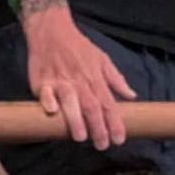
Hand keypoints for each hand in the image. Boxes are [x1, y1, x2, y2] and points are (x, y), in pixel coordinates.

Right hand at [19, 0, 136, 148]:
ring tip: (81, 138)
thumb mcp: (102, 58)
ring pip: (70, 102)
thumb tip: (132, 95)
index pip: (108, 104)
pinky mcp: (42, 80)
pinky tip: (52, 112)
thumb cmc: (78, 47)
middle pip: (91, 106)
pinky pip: (45, 91)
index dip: (114, 123)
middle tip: (102, 145)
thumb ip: (116, 79)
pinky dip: (49, 100)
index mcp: (95, 78)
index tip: (119, 139)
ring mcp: (60, 81)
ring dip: (76, 119)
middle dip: (98, 127)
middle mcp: (79, 81)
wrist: (51, 29)